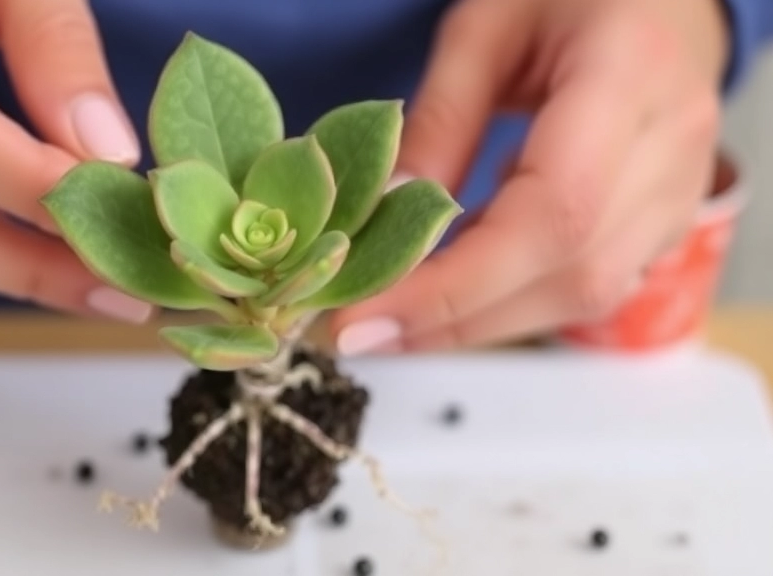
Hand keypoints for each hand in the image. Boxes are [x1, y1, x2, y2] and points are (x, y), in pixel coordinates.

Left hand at [329, 0, 729, 353]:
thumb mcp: (482, 30)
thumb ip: (439, 123)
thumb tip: (386, 218)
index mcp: (629, 75)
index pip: (551, 214)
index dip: (457, 283)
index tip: (368, 317)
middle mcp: (674, 146)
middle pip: (570, 273)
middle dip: (454, 318)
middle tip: (359, 332)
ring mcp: (684, 189)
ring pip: (585, 294)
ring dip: (480, 321)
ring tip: (394, 320)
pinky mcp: (671, 218)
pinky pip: (593, 283)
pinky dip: (514, 298)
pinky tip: (456, 287)